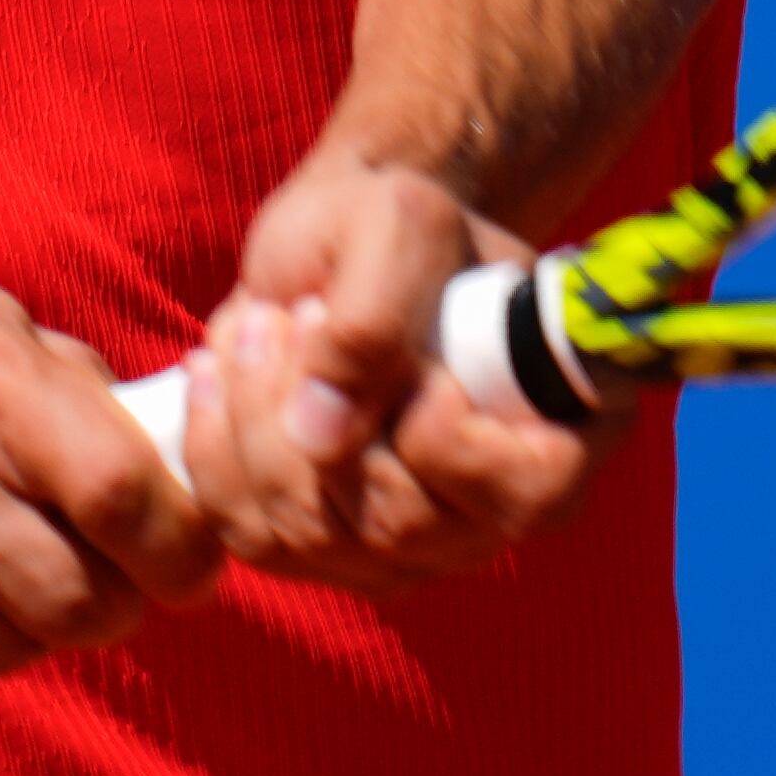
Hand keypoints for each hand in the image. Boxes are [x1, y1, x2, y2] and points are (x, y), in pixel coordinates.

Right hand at [0, 264, 220, 694]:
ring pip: (5, 648)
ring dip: (40, 637)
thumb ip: (84, 396)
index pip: (123, 494)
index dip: (181, 550)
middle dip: (117, 607)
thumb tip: (181, 467)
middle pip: (73, 597)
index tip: (194, 565)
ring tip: (31, 592)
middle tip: (115, 588)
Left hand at [178, 149, 623, 591]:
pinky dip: (215, 448)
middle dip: (317, 411)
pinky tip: (216, 371)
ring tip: (254, 326)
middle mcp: (491, 517)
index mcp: (560, 436)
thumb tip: (320, 439)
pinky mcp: (325, 550)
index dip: (447, 438)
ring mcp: (408, 549)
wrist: (348, 241)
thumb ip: (373, 319)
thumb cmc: (401, 225)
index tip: (407, 357)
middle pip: (396, 525)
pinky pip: (253, 537)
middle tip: (296, 310)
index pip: (520, 496)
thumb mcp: (400, 225)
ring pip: (310, 535)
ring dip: (255, 420)